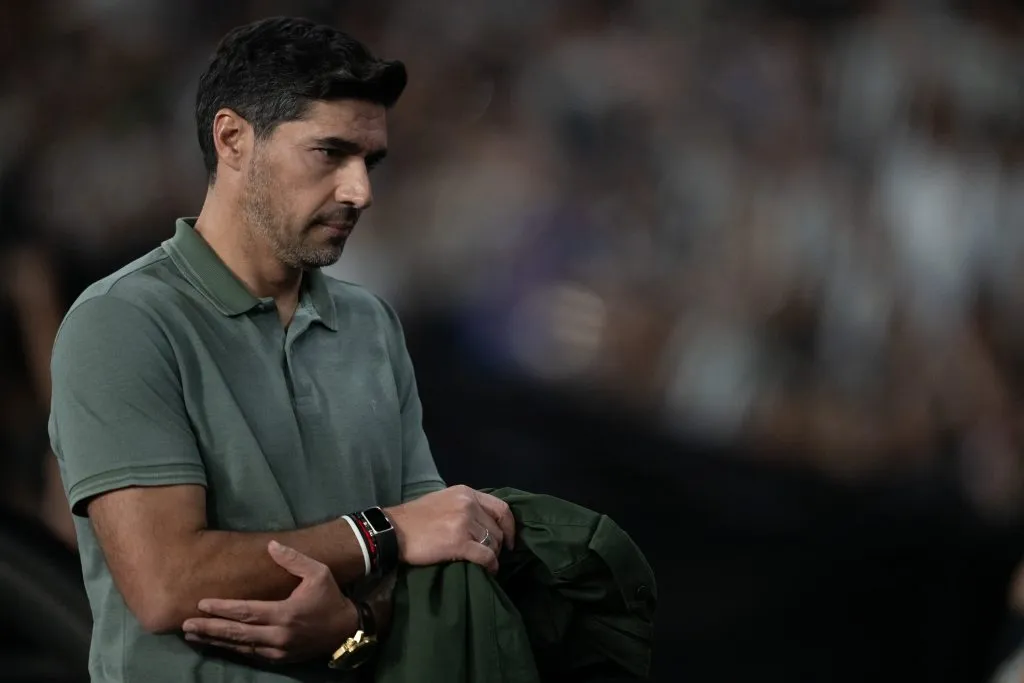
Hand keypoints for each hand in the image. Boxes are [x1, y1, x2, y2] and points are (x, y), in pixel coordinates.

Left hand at [182, 541, 356, 662]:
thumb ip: (294, 559)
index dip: (222, 608)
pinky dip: (232, 649)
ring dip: (215, 641)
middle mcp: (278, 635)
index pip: (247, 611)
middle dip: (210, 629)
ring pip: (240, 647)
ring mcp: (278, 650)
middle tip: (185, 626)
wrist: (346, 629)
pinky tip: (218, 644)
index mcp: (285, 613)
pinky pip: (251, 655)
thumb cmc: (330, 597)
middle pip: (237, 633)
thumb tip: (271, 546)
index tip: (201, 604)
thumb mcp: (319, 572)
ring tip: (193, 636)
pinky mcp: (280, 659)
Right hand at [385, 485, 515, 573]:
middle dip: (498, 544)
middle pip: (497, 529)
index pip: (502, 508)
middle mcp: (468, 504)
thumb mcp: (443, 500)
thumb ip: (465, 506)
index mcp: (466, 493)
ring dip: (493, 556)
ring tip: (486, 563)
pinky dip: (490, 566)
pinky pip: (485, 556)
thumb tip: (485, 523)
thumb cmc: (415, 519)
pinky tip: (487, 571)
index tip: (509, 540)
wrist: (392, 531)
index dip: (510, 526)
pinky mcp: (458, 542)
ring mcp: (464, 523)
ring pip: (493, 543)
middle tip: (491, 555)